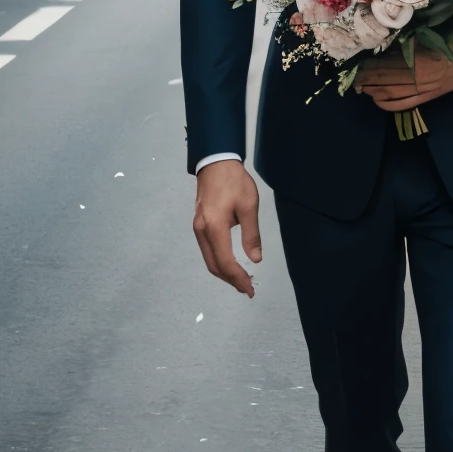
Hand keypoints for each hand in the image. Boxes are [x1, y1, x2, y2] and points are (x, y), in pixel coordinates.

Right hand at [193, 160, 261, 297]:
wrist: (216, 162)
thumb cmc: (234, 181)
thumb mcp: (249, 206)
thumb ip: (251, 235)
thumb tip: (255, 260)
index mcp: (215, 227)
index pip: (225, 261)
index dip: (238, 278)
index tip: (250, 288)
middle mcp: (202, 231)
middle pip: (214, 265)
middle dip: (231, 280)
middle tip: (248, 289)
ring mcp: (198, 228)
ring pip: (209, 259)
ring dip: (224, 273)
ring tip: (241, 280)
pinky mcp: (199, 225)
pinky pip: (207, 250)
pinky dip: (219, 262)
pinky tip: (231, 264)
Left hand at [356, 29, 452, 111]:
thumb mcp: (431, 34)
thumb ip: (409, 40)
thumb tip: (384, 43)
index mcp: (420, 59)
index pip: (386, 64)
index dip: (368, 65)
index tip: (354, 62)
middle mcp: (420, 78)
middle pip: (385, 80)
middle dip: (366, 78)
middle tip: (351, 75)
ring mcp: (424, 90)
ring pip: (391, 93)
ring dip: (373, 90)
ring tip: (359, 86)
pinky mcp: (429, 97)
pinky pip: (404, 104)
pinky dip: (387, 103)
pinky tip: (376, 99)